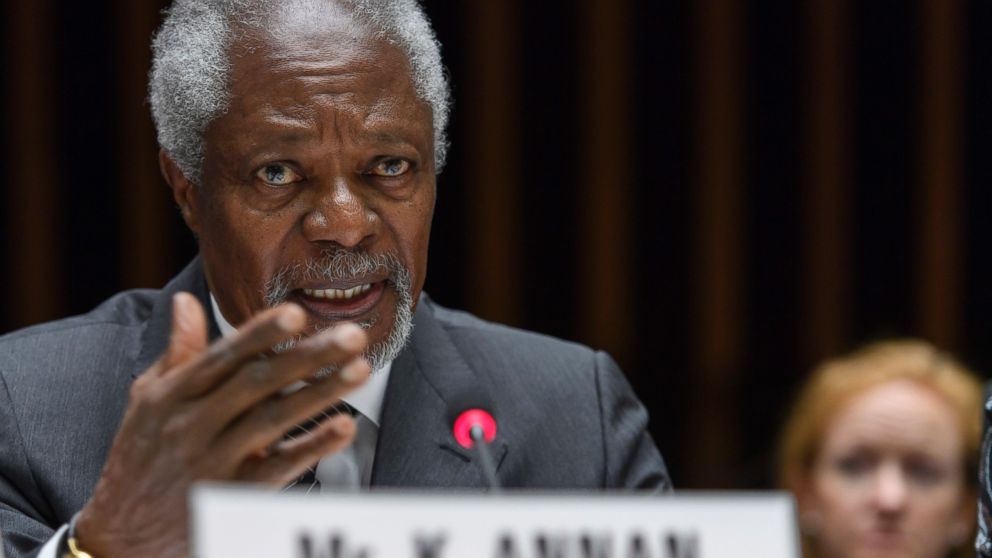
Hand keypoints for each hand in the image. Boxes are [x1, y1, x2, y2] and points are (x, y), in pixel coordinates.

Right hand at [74, 292, 370, 557]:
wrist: (121, 537)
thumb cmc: (141, 457)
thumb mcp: (146, 400)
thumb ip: (177, 353)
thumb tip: (186, 300)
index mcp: (173, 394)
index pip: (223, 357)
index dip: (260, 334)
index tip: (297, 313)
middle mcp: (193, 425)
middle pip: (257, 383)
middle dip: (307, 357)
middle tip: (353, 335)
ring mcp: (214, 461)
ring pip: (273, 421)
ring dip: (320, 393)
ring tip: (359, 370)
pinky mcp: (233, 496)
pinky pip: (279, 468)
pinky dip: (313, 447)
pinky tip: (345, 427)